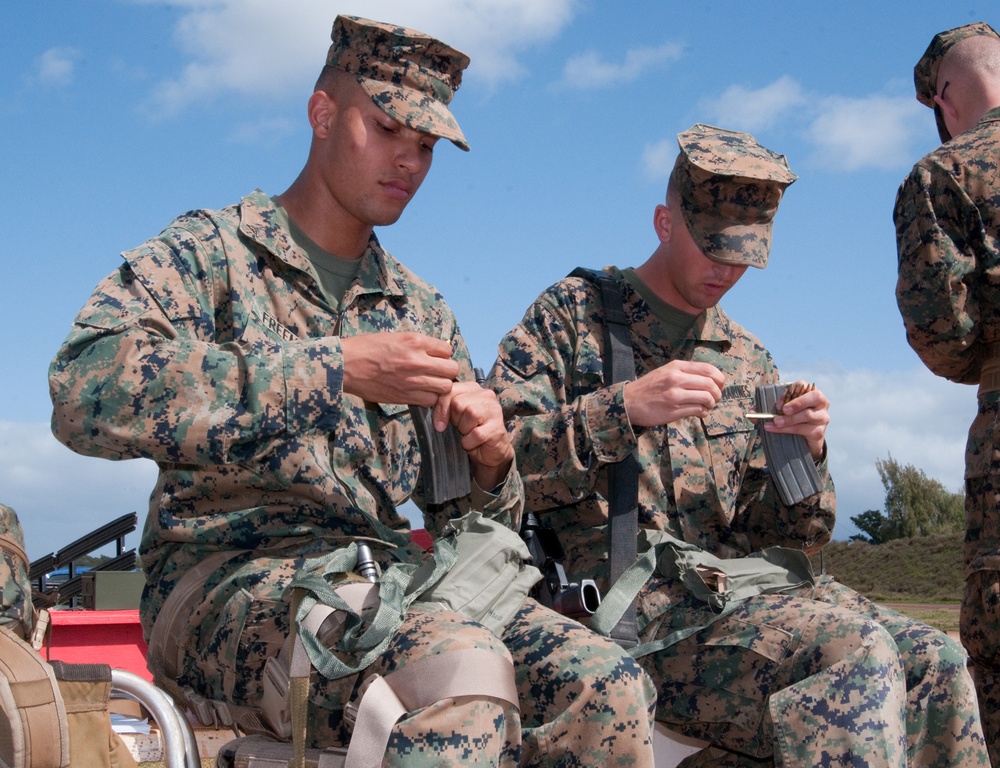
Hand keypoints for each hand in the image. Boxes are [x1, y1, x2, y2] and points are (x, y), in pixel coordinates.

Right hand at [341, 333, 459, 405]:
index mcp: (415, 341)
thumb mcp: (395, 336)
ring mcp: (412, 380)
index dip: (443, 354)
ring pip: (444, 387)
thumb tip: (434, 350)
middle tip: (437, 372)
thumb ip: (417, 344)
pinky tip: (420, 393)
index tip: (436, 357)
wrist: (346, 365)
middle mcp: (418, 361)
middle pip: (452, 369)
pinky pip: (430, 401)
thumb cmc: (367, 347)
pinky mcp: (405, 396)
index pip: (447, 350)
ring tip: (430, 383)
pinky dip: (428, 398)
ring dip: (440, 386)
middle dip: (447, 371)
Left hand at [436, 380, 513, 489]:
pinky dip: (469, 442)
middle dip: (455, 420)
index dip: (441, 408)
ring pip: (470, 414)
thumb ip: (445, 405)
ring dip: (463, 430)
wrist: (490, 451)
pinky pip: (476, 434)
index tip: (439, 424)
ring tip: (468, 434)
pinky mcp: (498, 428)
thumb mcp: (454, 415)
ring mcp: (494, 410)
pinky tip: (473, 443)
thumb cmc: (469, 430)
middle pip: (459, 403)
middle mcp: (486, 395)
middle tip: (460, 428)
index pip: (450, 390)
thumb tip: (427, 404)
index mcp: (473, 388)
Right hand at [623, 360, 726, 426]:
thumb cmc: (649, 387)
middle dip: (718, 393)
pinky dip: (704, 412)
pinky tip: (700, 413)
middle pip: (710, 383)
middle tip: (715, 398)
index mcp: (676, 367)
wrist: (629, 402)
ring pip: (707, 397)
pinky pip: (698, 410)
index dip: (719, 379)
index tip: (719, 385)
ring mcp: (675, 395)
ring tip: (707, 406)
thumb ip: (685, 372)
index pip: (708, 369)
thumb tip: (709, 379)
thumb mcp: (665, 371)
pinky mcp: (673, 410)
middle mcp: (676, 379)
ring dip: (712, 403)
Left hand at [765, 380, 829, 460]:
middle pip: (814, 397)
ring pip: (807, 415)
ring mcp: (822, 417)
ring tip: (775, 422)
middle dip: (797, 403)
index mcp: (810, 393)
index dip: (791, 391)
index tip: (778, 403)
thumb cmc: (790, 421)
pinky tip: (776, 429)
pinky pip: (804, 429)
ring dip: (789, 419)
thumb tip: (751, 413)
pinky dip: (788, 429)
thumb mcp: (778, 412)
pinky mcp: (819, 431)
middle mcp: (820, 403)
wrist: (803, 442)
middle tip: (782, 410)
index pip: (803, 385)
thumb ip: (765, 410)